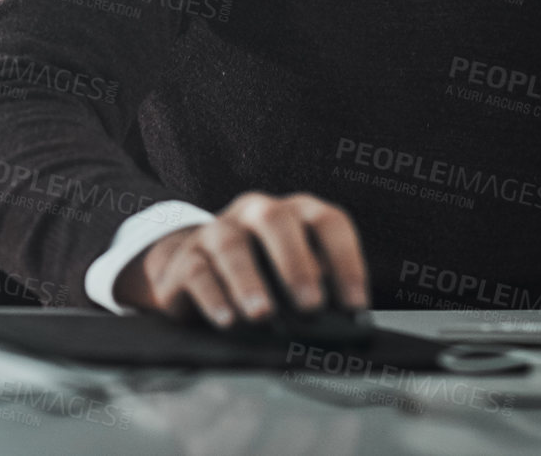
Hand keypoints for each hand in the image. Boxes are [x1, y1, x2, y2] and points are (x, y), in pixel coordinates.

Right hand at [113, 192, 368, 326]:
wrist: (196, 275)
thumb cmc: (261, 279)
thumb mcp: (293, 281)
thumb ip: (315, 293)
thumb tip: (339, 327)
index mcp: (294, 214)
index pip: (327, 222)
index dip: (346, 260)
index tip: (355, 305)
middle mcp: (255, 213)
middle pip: (275, 221)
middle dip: (296, 263)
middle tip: (310, 306)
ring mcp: (216, 231)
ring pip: (231, 245)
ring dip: (249, 281)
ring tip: (263, 315)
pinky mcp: (185, 258)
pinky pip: (197, 272)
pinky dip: (213, 297)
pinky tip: (227, 321)